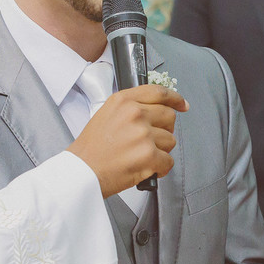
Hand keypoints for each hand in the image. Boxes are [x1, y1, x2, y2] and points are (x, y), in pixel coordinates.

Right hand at [67, 84, 187, 196]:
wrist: (81, 171)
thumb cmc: (91, 149)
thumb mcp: (106, 114)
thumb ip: (130, 108)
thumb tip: (155, 112)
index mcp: (124, 101)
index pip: (158, 93)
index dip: (175, 99)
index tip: (182, 104)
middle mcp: (135, 114)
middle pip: (169, 116)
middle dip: (164, 130)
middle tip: (151, 141)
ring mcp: (143, 134)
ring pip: (170, 140)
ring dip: (161, 151)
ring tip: (141, 156)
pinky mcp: (149, 155)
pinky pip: (168, 161)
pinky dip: (161, 168)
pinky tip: (147, 168)